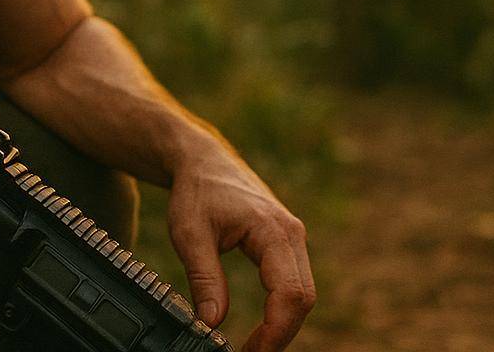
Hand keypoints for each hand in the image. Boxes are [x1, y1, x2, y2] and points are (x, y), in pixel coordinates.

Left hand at [166, 147, 315, 351]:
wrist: (203, 160)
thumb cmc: (197, 191)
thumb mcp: (189, 235)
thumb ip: (204, 278)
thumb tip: (212, 322)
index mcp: (273, 230)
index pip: (289, 293)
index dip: (274, 331)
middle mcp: (291, 234)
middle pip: (303, 298)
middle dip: (281, 334)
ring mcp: (292, 238)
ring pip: (302, 292)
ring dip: (283, 324)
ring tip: (254, 346)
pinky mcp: (285, 243)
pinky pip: (294, 283)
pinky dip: (283, 309)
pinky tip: (263, 326)